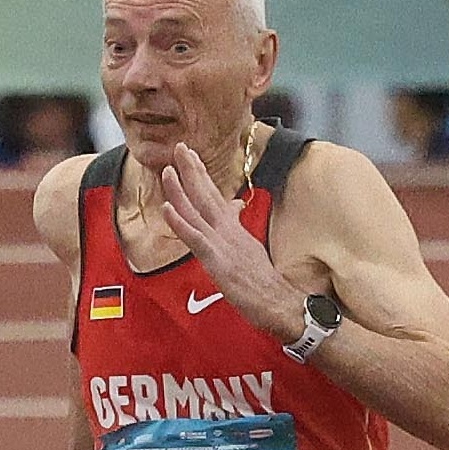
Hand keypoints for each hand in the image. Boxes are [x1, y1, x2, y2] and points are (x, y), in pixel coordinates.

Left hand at [158, 142, 297, 339]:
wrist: (281, 303)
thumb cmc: (263, 283)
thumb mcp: (247, 250)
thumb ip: (235, 228)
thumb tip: (233, 206)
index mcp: (232, 230)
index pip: (213, 196)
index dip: (200, 176)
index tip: (189, 156)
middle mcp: (227, 231)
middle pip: (206, 195)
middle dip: (192, 170)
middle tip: (179, 146)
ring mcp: (223, 244)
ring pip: (198, 212)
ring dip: (181, 189)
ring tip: (168, 168)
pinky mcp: (218, 260)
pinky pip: (196, 239)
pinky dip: (180, 222)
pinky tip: (167, 208)